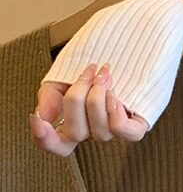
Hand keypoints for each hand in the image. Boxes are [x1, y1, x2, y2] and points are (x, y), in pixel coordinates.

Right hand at [29, 62, 150, 156]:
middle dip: (76, 97)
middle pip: (75, 133)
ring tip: (103, 75)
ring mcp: (115, 128)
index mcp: (73, 122)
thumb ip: (49, 97)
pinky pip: (128, 133)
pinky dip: (118, 117)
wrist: (124, 46)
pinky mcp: (138, 123)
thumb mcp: (61, 78)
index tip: (36, 118)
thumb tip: (42, 115)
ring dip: (98, 98)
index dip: (43, 139)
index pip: (56, 145)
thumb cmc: (92, 67)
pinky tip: (114, 97)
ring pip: (101, 132)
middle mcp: (93, 130)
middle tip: (86, 73)